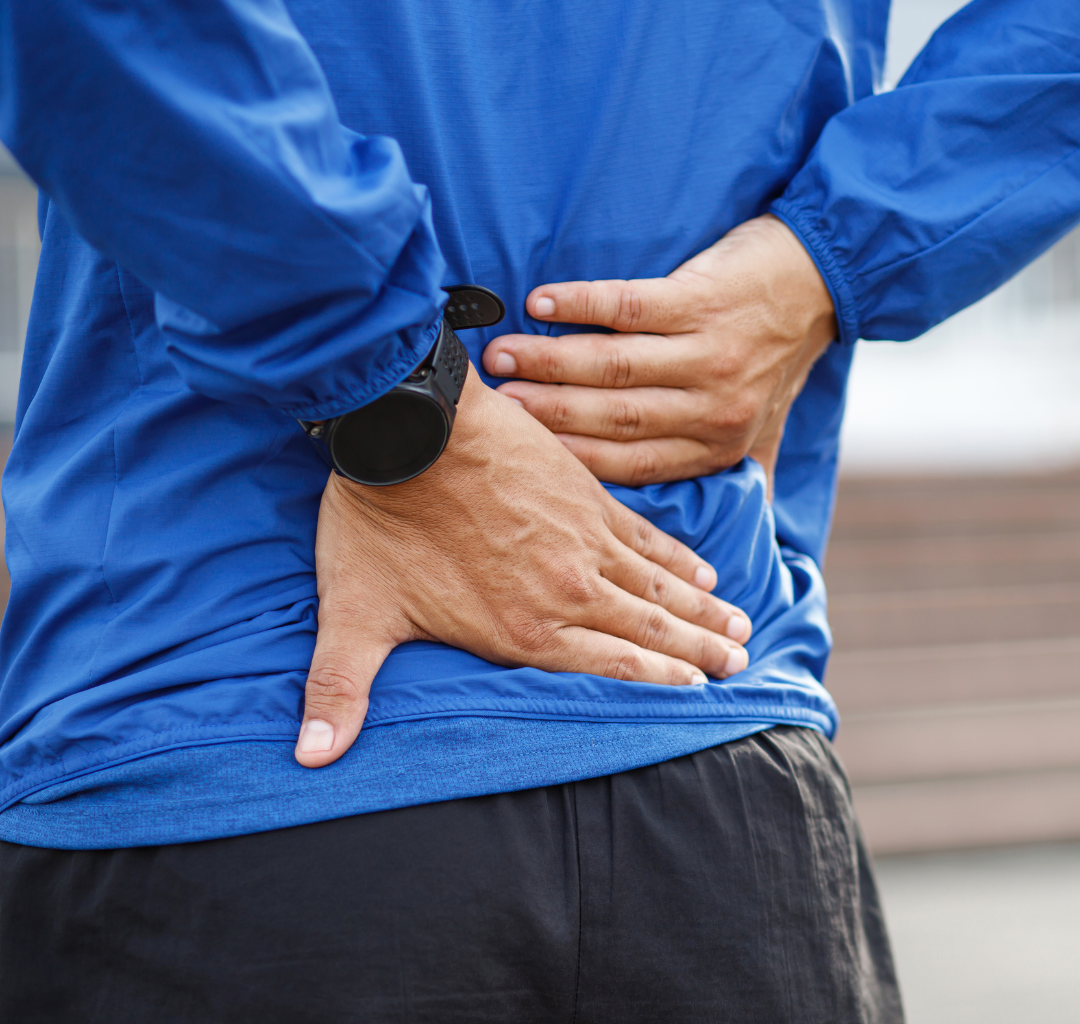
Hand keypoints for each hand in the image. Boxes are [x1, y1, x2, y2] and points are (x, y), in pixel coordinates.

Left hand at [295, 366, 752, 767]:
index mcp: (522, 631)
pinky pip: (648, 537)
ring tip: (739, 629)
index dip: (659, 682)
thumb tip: (307, 759)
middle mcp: (567, 593)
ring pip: (659, 587)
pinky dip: (679, 558)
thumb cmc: (381, 522)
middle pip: (649, 631)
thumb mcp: (353, 614)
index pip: (608, 666)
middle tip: (740, 665)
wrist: (408, 428)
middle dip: (697, 654)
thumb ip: (340, 690)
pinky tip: (703, 571)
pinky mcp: (586, 496)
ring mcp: (583, 541)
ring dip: (701, 612)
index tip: (700, 693)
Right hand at [481, 215, 836, 490]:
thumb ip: (733, 476)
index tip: (522, 459)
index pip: (629, 464)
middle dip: (546, 413)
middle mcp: (713, 407)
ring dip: (551, 360)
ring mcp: (710, 352)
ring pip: (615, 365)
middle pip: (613, 418)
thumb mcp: (762, 430)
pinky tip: (541, 303)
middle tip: (497, 408)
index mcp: (716, 446)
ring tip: (501, 357)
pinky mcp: (704, 299)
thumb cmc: (776, 358)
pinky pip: (630, 304)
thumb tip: (713, 552)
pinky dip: (581, 303)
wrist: (820, 282)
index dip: (571, 461)